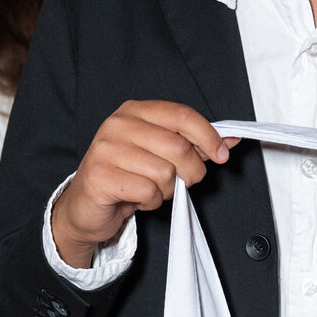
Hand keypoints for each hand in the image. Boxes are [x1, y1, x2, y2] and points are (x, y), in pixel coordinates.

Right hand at [52, 102, 238, 265]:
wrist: (87, 205)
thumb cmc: (128, 175)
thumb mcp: (162, 154)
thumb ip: (194, 144)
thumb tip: (230, 140)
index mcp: (135, 111)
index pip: (182, 115)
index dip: (208, 136)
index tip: (221, 155)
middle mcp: (118, 124)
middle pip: (178, 147)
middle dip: (191, 172)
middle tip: (182, 182)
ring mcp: (106, 149)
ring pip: (165, 173)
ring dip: (167, 190)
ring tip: (151, 189)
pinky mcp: (100, 177)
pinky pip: (147, 191)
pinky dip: (150, 202)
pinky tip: (137, 198)